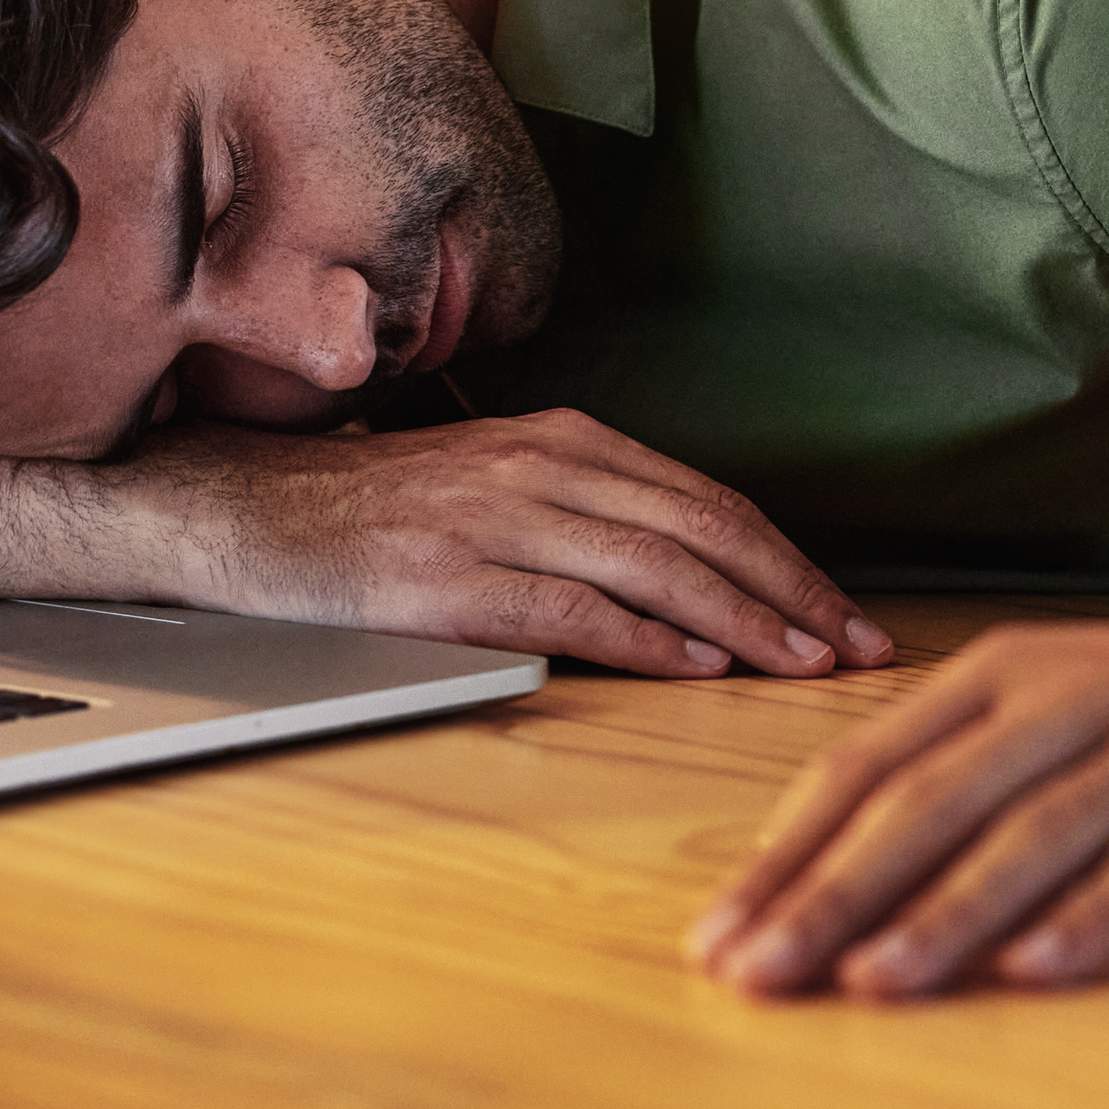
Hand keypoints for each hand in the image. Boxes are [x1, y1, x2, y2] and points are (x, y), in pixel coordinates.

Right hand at [121, 409, 895, 679]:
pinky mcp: (449, 579)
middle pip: (702, 530)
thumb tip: (690, 575)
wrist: (249, 507)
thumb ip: (588, 512)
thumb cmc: (377, 507)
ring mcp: (495, 519)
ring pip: (653, 567)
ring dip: (742, 621)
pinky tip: (691, 668)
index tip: (847, 611)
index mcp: (564, 441)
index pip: (708, 501)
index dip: (789, 559)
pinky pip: (568, 607)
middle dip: (794, 592)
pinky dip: (641, 638)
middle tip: (858, 648)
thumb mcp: (497, 482)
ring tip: (801, 664)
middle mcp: (541, 467)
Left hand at [688, 602, 1108, 995]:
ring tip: (868, 983)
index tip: (717, 935)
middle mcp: (1078, 695)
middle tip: (755, 974)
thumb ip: (958, 785)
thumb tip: (822, 891)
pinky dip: (1096, 917)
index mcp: (1006, 675)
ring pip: (1035, 833)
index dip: (788, 853)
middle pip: (930, 802)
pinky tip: (1037, 971)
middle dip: (831, 894)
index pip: (868, 767)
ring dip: (945, 914)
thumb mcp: (1059, 718)